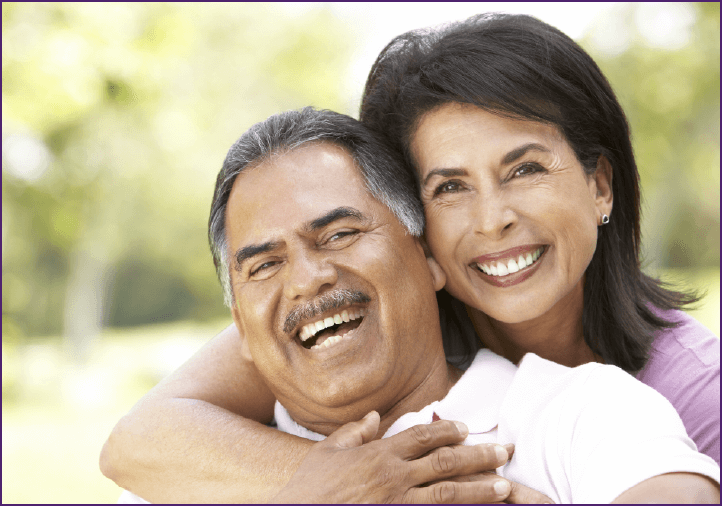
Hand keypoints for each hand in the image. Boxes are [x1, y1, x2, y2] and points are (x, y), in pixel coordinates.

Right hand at [272, 411, 535, 502]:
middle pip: (445, 461)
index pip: (422, 435)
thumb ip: (353, 433)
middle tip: (505, 451)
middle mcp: (393, 475)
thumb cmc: (309, 489)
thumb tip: (372, 418)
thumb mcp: (326, 453)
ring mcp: (398, 502)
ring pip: (448, 492)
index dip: (447, 429)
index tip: (466, 428)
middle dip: (479, 455)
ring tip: (504, 485)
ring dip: (479, 488)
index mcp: (378, 453)